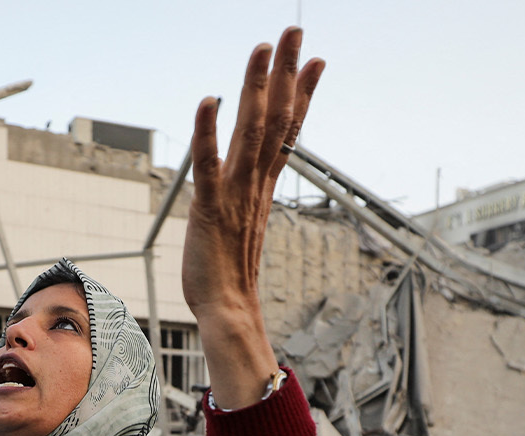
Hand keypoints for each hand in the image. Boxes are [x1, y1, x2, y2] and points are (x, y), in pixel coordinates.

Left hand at [182, 28, 322, 408]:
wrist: (227, 313)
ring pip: (250, 131)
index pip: (288, 131)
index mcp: (263, 186)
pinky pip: (208, 164)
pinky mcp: (209, 208)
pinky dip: (208, 131)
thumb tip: (252, 191)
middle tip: (296, 32)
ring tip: (264, 47)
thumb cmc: (229, 277)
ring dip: (256, 87)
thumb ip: (247, 202)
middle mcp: (254, 183)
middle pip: (276, 118)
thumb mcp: (242, 228)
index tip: (317, 61)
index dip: (302, 94)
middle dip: (286, 72)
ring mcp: (235, 194)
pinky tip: (208, 100)